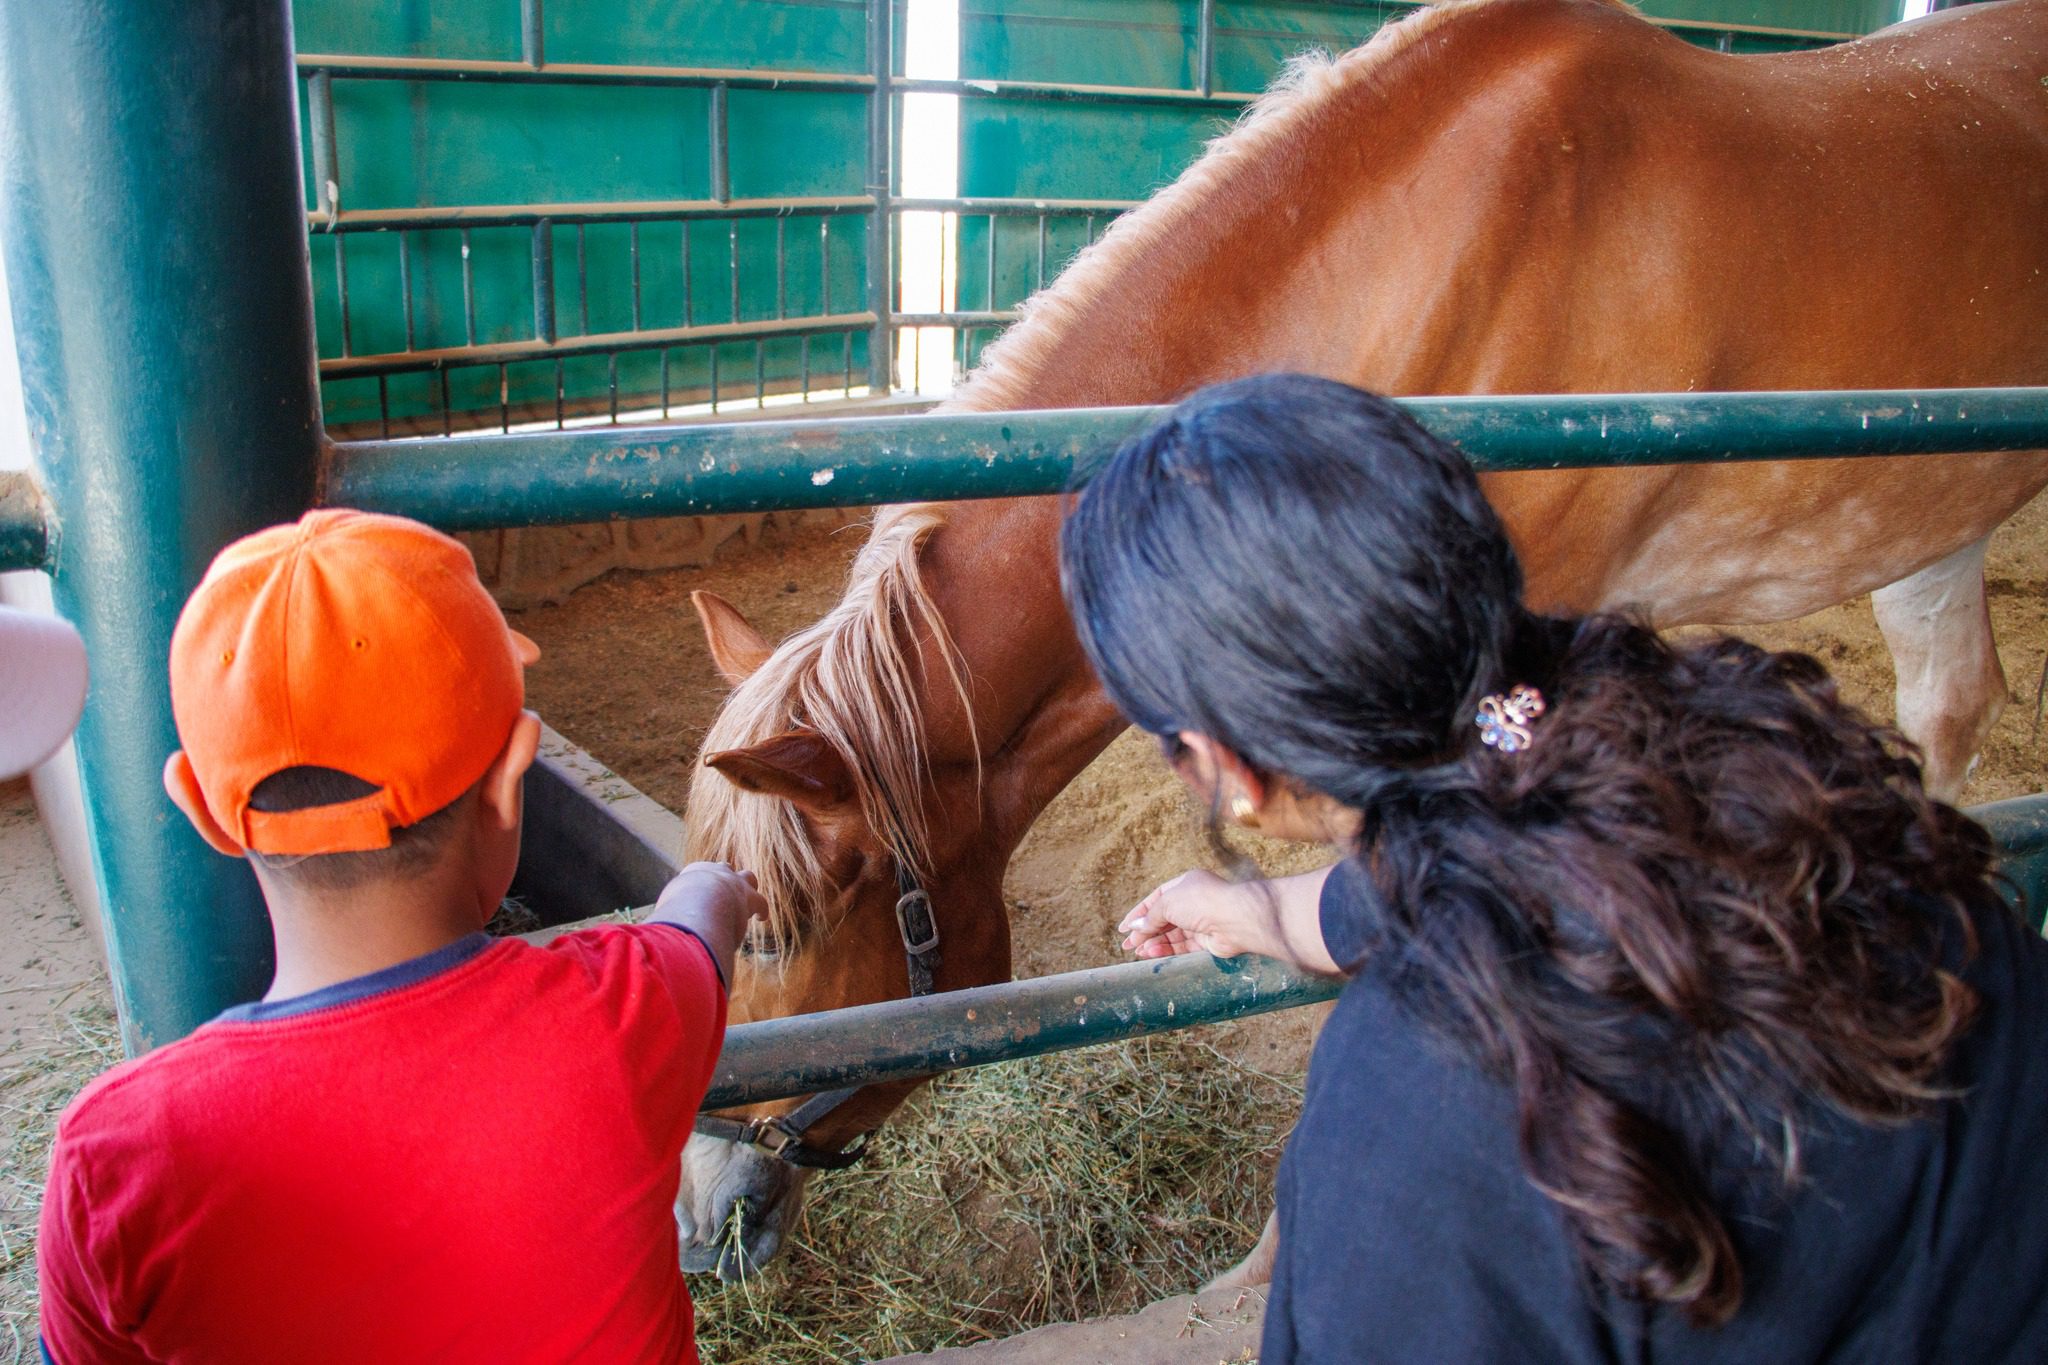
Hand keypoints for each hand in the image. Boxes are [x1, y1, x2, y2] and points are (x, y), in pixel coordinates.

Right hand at [658, 861, 767, 927]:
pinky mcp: (750, 897)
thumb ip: (659, 919)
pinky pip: (762, 901)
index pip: (699, 873)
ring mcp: (735, 882)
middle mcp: (716, 872)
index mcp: (694, 871)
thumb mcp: (665, 909)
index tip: (698, 893)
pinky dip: (762, 910)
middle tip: (725, 890)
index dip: (701, 884)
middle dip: (725, 877)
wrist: (699, 902)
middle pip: (724, 868)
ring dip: (747, 886)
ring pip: (747, 877)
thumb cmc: (676, 910)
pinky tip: (762, 918)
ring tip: (750, 899)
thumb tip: (627, 937)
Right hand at [1118, 870, 1273, 960]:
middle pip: (1164, 918)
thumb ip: (1151, 916)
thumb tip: (1136, 926)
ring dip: (1155, 943)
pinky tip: (1152, 954)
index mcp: (1186, 884)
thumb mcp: (1168, 902)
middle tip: (1128, 945)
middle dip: (1145, 932)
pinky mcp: (1208, 941)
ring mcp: (1202, 922)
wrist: (1236, 919)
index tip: (1124, 928)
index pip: (1157, 899)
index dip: (1139, 913)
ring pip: (1173, 935)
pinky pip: (1184, 946)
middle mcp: (1194, 902)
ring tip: (1138, 953)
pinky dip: (1167, 950)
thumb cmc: (1202, 901)